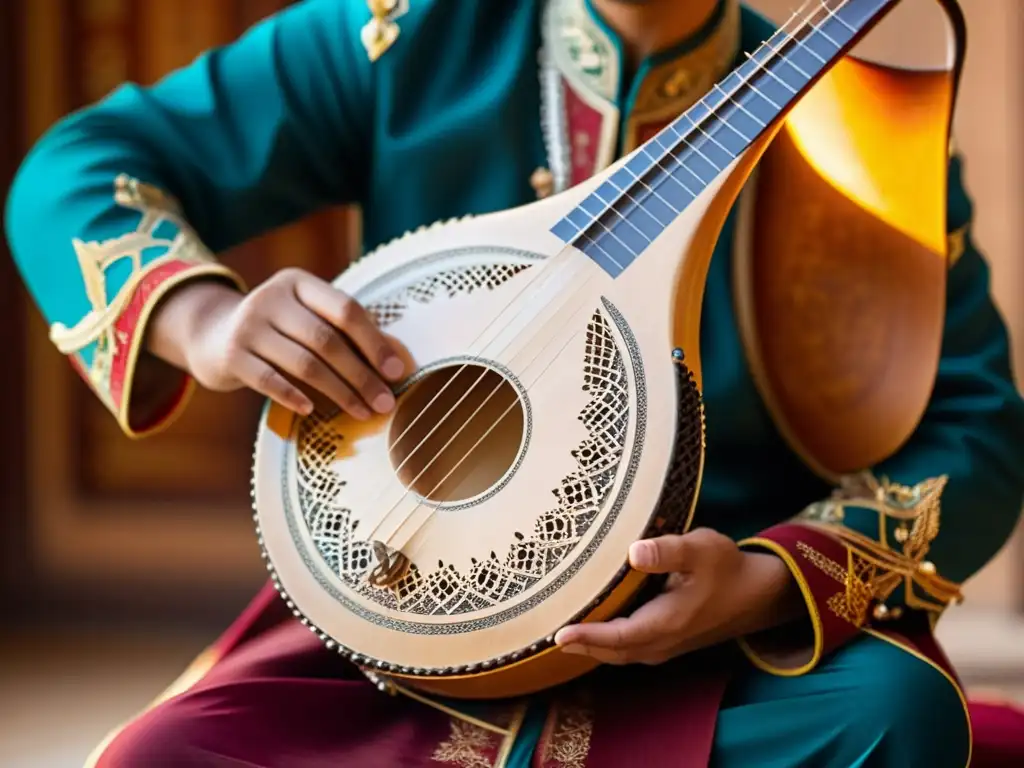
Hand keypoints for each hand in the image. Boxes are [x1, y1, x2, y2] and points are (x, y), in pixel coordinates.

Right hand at [150, 269, 404, 418]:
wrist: (212, 335)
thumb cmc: (280, 330)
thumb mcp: (309, 317)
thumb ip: (348, 332)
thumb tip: (398, 361)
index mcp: (298, 282)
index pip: (345, 309)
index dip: (374, 342)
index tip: (397, 372)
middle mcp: (271, 298)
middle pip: (327, 340)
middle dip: (361, 375)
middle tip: (386, 403)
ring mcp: (248, 325)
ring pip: (304, 363)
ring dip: (339, 392)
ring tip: (362, 413)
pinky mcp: (231, 355)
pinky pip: (269, 380)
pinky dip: (293, 396)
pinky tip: (312, 410)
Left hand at [554, 528, 801, 664]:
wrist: (758, 592)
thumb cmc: (727, 567)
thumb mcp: (700, 549)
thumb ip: (668, 551)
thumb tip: (634, 551)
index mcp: (667, 622)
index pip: (618, 636)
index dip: (588, 636)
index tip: (558, 634)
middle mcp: (663, 641)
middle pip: (614, 652)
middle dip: (583, 646)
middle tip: (549, 637)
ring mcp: (667, 645)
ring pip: (622, 654)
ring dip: (594, 648)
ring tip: (565, 636)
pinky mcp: (670, 640)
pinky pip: (631, 649)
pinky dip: (610, 644)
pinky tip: (598, 630)